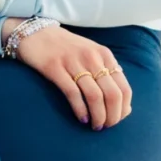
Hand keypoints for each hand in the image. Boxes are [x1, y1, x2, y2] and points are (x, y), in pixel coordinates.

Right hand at [14, 25, 133, 129]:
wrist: (36, 32)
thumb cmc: (66, 49)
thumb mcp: (91, 55)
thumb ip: (106, 73)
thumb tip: (122, 103)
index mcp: (105, 55)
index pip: (124, 87)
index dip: (123, 109)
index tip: (117, 120)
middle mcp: (93, 57)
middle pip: (112, 94)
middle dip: (113, 116)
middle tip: (106, 127)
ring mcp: (74, 62)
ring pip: (95, 96)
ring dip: (98, 116)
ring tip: (95, 126)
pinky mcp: (54, 67)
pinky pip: (73, 93)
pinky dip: (80, 109)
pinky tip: (82, 119)